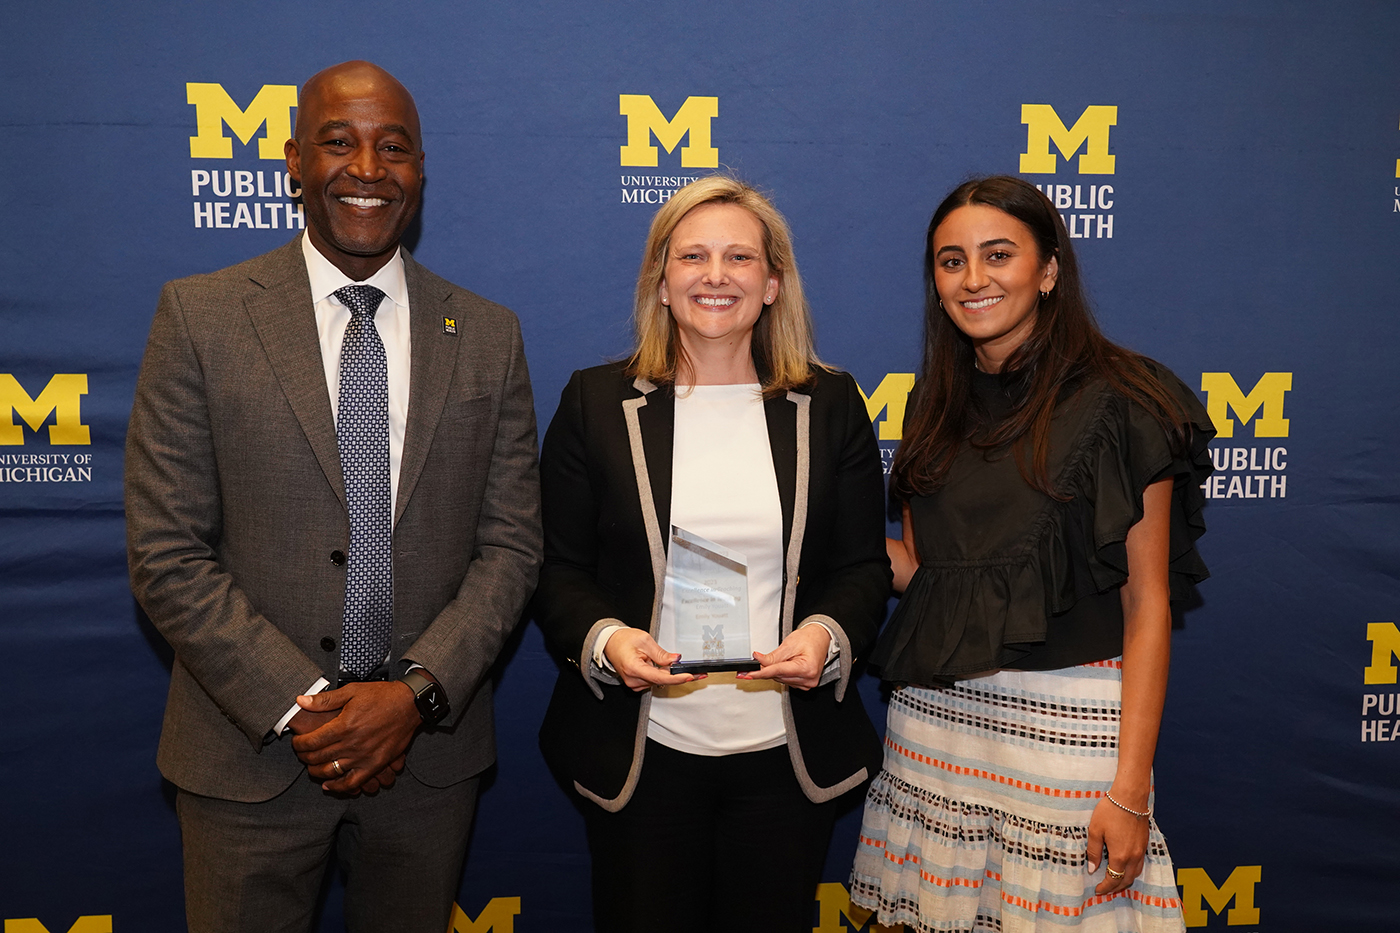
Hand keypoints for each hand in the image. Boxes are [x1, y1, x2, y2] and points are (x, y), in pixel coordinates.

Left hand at [289, 681, 422, 794]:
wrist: (410, 704)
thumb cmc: (381, 696)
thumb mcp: (352, 691)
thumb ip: (325, 700)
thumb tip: (300, 701)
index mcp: (344, 726)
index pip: (311, 741)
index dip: (299, 744)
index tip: (296, 741)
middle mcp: (352, 744)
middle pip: (318, 758)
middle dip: (304, 757)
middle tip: (302, 752)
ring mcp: (363, 757)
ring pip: (330, 772)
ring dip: (316, 771)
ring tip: (312, 766)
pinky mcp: (375, 764)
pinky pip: (352, 783)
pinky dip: (338, 787)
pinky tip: (328, 785)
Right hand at [603, 628, 704, 691]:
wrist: (610, 642)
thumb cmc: (623, 640)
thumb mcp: (645, 640)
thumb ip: (661, 653)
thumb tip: (676, 660)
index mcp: (634, 668)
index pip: (660, 677)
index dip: (677, 678)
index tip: (690, 677)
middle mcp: (633, 679)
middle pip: (661, 681)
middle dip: (677, 675)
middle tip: (696, 673)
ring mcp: (634, 683)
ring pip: (658, 681)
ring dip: (667, 674)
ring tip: (666, 661)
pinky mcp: (636, 683)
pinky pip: (653, 680)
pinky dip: (660, 674)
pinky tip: (659, 666)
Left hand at [738, 624, 829, 689]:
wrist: (820, 638)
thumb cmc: (810, 639)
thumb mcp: (789, 644)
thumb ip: (773, 656)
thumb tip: (758, 660)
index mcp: (807, 668)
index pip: (778, 671)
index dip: (761, 672)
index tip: (749, 674)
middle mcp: (808, 679)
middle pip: (778, 676)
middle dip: (767, 668)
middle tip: (758, 660)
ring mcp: (807, 683)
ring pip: (780, 679)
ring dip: (775, 670)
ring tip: (783, 657)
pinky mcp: (804, 684)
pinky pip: (786, 680)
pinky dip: (781, 673)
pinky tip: (785, 664)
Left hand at [1086, 793, 1149, 895]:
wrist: (1130, 798)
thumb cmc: (1110, 811)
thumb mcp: (1095, 831)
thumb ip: (1094, 851)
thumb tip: (1092, 868)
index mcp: (1120, 856)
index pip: (1113, 879)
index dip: (1105, 887)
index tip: (1098, 890)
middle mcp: (1133, 857)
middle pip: (1126, 880)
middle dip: (1116, 887)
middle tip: (1106, 889)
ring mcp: (1141, 850)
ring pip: (1135, 873)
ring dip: (1125, 880)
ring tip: (1115, 881)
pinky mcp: (1144, 844)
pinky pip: (1140, 864)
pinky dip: (1132, 871)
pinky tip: (1125, 867)